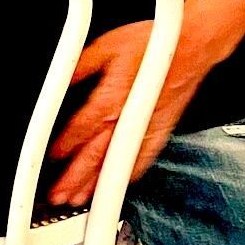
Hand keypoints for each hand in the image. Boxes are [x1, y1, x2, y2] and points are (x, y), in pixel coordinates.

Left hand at [47, 20, 209, 206]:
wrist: (193, 46)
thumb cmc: (155, 44)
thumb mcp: (106, 46)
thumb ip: (80, 66)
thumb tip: (61, 79)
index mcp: (111, 97)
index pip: (81, 129)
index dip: (64, 147)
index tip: (51, 159)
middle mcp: (128, 118)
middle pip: (96, 156)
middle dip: (74, 179)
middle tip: (59, 196)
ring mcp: (146, 129)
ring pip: (117, 164)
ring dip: (98, 185)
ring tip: (80, 200)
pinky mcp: (161, 131)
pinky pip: (143, 159)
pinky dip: (129, 175)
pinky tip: (118, 186)